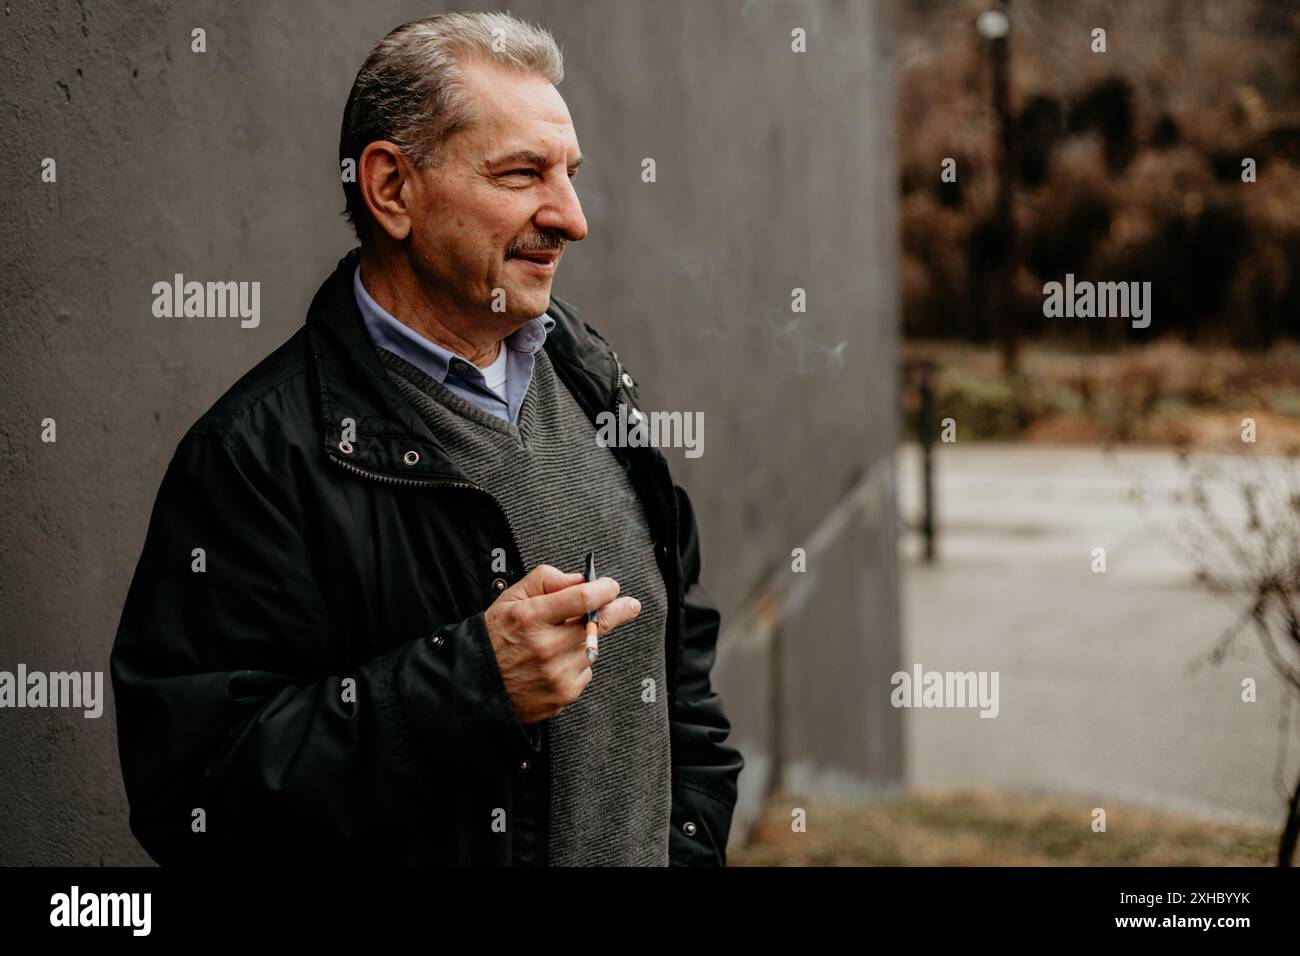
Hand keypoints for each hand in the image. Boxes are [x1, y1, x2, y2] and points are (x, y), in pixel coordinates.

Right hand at [483, 563, 641, 723]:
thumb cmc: (495, 636)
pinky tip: (554, 664)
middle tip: (631, 605)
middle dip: (619, 611)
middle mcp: (545, 647)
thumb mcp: (511, 598)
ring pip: (592, 649)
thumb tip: (582, 579)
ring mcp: (555, 674)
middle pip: (597, 624)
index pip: (582, 598)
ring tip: (559, 641)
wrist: (474, 684)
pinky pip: (585, 672)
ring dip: (586, 640)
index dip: (604, 589)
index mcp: (530, 617)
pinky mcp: (562, 695)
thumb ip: (546, 580)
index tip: (611, 586)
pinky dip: (576, 664)